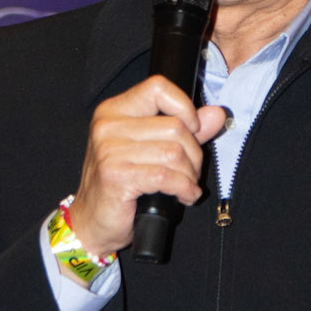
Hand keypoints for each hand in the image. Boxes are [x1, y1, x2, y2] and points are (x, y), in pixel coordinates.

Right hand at [66, 77, 227, 256]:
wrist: (92, 222)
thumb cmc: (121, 185)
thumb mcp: (152, 150)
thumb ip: (185, 129)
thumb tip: (217, 114)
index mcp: (113, 110)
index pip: (157, 87)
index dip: (184, 107)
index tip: (193, 130)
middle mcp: (108, 126)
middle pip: (174, 126)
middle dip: (194, 154)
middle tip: (190, 172)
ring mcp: (109, 151)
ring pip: (174, 153)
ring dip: (190, 175)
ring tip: (186, 186)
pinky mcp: (116, 176)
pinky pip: (166, 176)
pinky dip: (184, 188)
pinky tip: (184, 196)